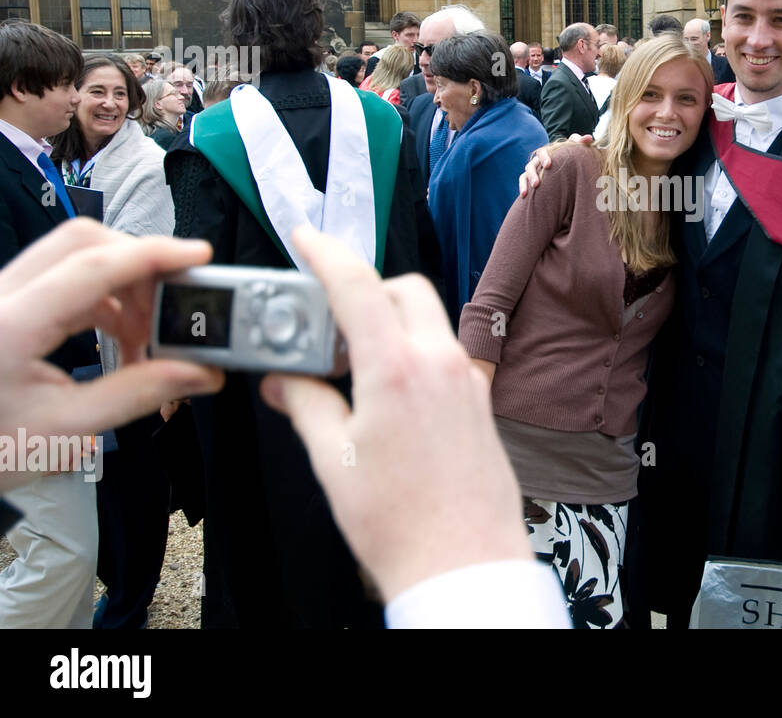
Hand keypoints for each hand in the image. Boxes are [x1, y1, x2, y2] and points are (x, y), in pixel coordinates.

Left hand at [0, 220, 223, 493]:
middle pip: (83, 243)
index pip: (92, 267)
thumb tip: (199, 373)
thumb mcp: (64, 430)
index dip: (151, 255)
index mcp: (9, 326)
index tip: (196, 256)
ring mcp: (0, 295)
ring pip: (75, 256)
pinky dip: (104, 299)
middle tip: (175, 301)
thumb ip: (136, 395)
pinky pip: (64, 278)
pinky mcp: (6, 303)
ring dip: (123, 286)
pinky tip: (120, 336)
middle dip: (139, 264)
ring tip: (146, 336)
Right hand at [260, 225, 530, 601]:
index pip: (358, 284)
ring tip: (350, 361)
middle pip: (403, 290)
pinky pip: (444, 353)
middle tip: (324, 318)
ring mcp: (467, 381)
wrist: (462, 562)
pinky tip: (386, 390)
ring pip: (428, 319)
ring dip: (390, 320)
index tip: (305, 237)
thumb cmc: (401, 523)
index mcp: (397, 369)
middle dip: (364, 288)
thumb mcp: (332, 461)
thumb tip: (282, 382)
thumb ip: (305, 405)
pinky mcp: (480, 402)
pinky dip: (413, 350)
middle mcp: (440, 363)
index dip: (325, 252)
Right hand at [517, 135, 591, 197]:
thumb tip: (589, 138)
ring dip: (529, 178)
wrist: (566, 169)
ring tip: (535, 186)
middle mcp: (539, 160)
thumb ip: (581, 142)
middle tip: (538, 182)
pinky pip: (522, 180)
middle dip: (535, 171)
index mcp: (548, 153)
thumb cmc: (570, 157)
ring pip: (527, 171)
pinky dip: (522, 186)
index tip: (548, 165)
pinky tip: (523, 195)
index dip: (544, 157)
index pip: (543, 152)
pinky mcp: (529, 178)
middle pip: (533, 163)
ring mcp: (533, 168)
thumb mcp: (575, 149)